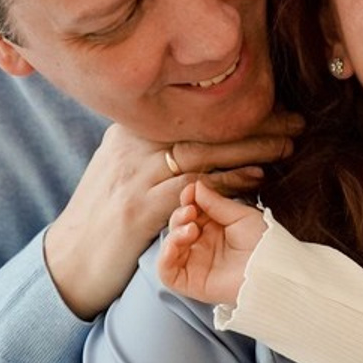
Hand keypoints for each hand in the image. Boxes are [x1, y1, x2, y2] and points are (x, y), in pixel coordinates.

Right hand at [44, 113, 300, 320]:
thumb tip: (188, 132)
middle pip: (202, 124)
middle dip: (253, 120)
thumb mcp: (119, 168)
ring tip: (287, 144)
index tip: (274, 102)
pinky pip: (194, 188)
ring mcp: (135, 176)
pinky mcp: (141, 208)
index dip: (235, 106)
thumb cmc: (101, 217)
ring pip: (204, 151)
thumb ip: (149, 147)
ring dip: (251, 146)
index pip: (191, 110)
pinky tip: (257, 177)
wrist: (68, 260)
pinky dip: (228, 180)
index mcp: (128, 131)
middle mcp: (132, 145)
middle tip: (294, 119)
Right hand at [159, 179, 267, 304]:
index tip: (190, 192)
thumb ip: (215, 203)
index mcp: (215, 229)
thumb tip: (195, 186)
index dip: (188, 201)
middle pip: (178, 227)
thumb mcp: (240, 216)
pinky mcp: (191, 283)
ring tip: (191, 227)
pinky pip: (166, 271)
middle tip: (191, 210)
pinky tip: (177, 243)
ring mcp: (195, 264)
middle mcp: (203, 246)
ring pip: (169, 247)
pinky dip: (165, 255)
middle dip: (180, 215)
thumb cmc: (264, 243)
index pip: (191, 213)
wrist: (272, 269)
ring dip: (174, 233)